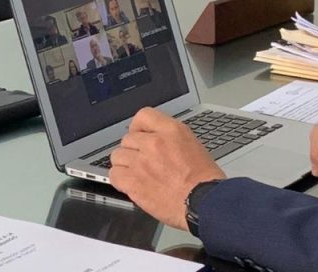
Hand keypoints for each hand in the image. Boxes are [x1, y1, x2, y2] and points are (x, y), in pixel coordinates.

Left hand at [109, 107, 224, 229]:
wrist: (203, 201)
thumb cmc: (203, 179)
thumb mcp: (192, 145)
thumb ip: (170, 139)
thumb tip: (155, 140)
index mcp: (172, 131)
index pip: (143, 116)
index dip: (138, 127)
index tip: (139, 135)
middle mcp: (154, 143)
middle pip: (127, 138)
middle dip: (133, 150)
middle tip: (142, 161)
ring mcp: (141, 162)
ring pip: (117, 156)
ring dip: (125, 164)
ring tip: (136, 173)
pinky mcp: (133, 182)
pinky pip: (114, 174)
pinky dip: (120, 179)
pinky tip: (130, 183)